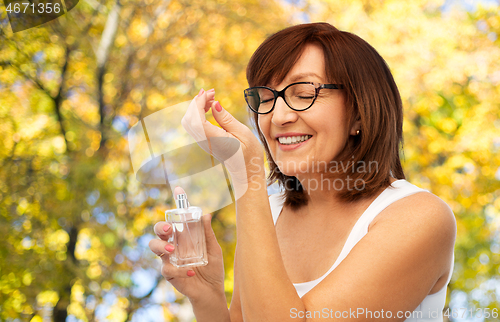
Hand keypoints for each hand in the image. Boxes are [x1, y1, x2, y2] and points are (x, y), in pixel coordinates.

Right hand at [148, 186, 225, 301]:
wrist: (212, 291)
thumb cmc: (212, 267)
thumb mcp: (213, 249)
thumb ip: (208, 234)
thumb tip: (206, 215)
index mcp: (184, 236)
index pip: (177, 217)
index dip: (177, 204)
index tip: (179, 189)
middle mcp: (174, 244)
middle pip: (159, 230)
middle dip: (160, 227)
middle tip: (169, 228)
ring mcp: (169, 259)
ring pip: (154, 247)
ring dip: (161, 246)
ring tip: (173, 250)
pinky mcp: (169, 274)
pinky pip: (167, 269)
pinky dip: (179, 270)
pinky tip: (191, 273)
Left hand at [181, 89, 264, 197]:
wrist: (247, 171)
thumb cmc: (249, 153)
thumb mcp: (242, 133)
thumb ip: (226, 118)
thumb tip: (214, 103)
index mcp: (214, 139)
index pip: (197, 118)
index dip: (199, 102)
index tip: (210, 92)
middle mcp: (205, 142)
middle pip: (189, 119)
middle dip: (196, 102)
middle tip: (211, 92)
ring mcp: (203, 143)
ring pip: (189, 121)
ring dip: (196, 107)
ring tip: (211, 98)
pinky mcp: (204, 142)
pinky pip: (194, 125)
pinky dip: (198, 113)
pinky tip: (209, 107)